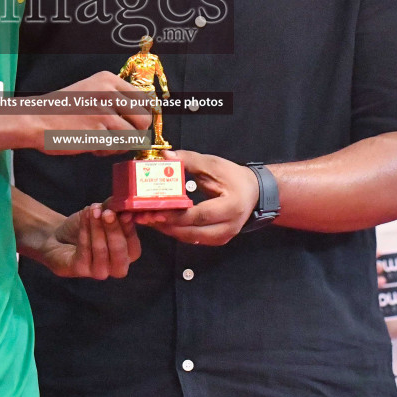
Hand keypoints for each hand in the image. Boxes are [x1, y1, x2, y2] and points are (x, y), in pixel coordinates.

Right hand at [27, 71, 152, 154]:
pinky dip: (107, 151)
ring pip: (132, 137)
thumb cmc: (62, 108)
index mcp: (108, 80)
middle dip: (136, 132)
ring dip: (120, 144)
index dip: (141, 115)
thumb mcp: (90, 90)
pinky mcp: (97, 135)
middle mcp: (109, 94)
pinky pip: (116, 148)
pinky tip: (92, 145)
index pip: (145, 99)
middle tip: (121, 136)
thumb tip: (142, 114)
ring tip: (103, 141)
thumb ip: (114, 97)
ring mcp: (104, 115)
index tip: (133, 123)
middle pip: (144, 119)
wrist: (36, 119)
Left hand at [32, 203, 140, 278]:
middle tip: (107, 213)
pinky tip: (84, 217)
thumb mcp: (102, 214)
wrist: (58, 237)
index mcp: (126, 255)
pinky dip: (85, 231)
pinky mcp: (80, 269)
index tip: (125, 213)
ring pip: (101, 250)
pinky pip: (84, 251)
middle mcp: (115, 267)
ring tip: (92, 210)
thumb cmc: (85, 226)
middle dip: (114, 230)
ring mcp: (98, 271)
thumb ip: (114, 209)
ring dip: (97, 228)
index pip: (133, 246)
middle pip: (120, 252)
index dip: (129, 230)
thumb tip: (124, 205)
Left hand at [130, 150, 258, 245]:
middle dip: (165, 225)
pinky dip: (175, 231)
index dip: (175, 214)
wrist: (254, 192)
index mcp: (230, 207)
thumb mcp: (213, 165)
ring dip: (167, 229)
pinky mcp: (217, 240)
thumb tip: (165, 156)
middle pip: (192, 232)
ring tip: (146, 219)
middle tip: (143, 216)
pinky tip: (160, 222)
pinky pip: (192, 238)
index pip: (199, 215)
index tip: (154, 209)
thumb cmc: (234, 177)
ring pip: (190, 238)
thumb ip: (189, 160)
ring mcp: (223, 237)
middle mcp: (228, 227)